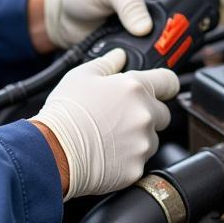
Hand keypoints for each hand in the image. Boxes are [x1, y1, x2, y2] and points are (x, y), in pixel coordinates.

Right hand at [31, 48, 178, 199]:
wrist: (53, 150)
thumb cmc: (66, 113)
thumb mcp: (81, 76)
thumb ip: (107, 63)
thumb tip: (120, 55)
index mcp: (135, 88)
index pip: (170, 82)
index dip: (165, 85)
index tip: (161, 90)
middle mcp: (144, 115)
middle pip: (162, 114)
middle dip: (147, 114)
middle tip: (120, 118)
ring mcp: (142, 143)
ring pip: (151, 139)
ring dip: (138, 138)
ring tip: (110, 138)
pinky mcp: (137, 167)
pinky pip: (140, 161)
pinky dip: (128, 159)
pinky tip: (108, 154)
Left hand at [42, 0, 167, 49]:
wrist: (60, 15)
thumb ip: (128, 3)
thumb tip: (145, 26)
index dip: (181, 11)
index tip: (179, 26)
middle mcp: (147, 6)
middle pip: (170, 23)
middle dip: (167, 35)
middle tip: (164, 43)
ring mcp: (138, 27)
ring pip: (158, 41)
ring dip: (154, 48)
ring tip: (151, 53)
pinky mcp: (129, 45)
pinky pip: (142, 54)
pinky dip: (141, 58)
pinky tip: (139, 59)